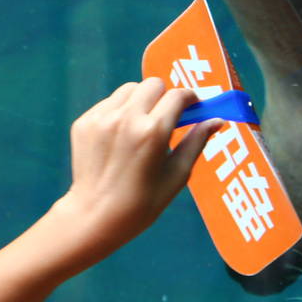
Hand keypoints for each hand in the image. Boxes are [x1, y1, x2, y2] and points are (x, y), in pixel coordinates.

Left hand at [49, 78, 220, 269]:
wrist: (95, 216)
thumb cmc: (143, 203)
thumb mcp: (177, 175)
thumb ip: (196, 142)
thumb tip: (216, 120)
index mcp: (153, 132)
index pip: (178, 96)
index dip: (190, 98)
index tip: (193, 105)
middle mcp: (126, 118)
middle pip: (153, 85)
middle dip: (164, 97)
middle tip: (166, 118)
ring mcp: (102, 118)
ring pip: (129, 89)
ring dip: (141, 101)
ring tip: (142, 127)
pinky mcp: (84, 122)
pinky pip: (109, 103)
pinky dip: (120, 112)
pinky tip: (121, 137)